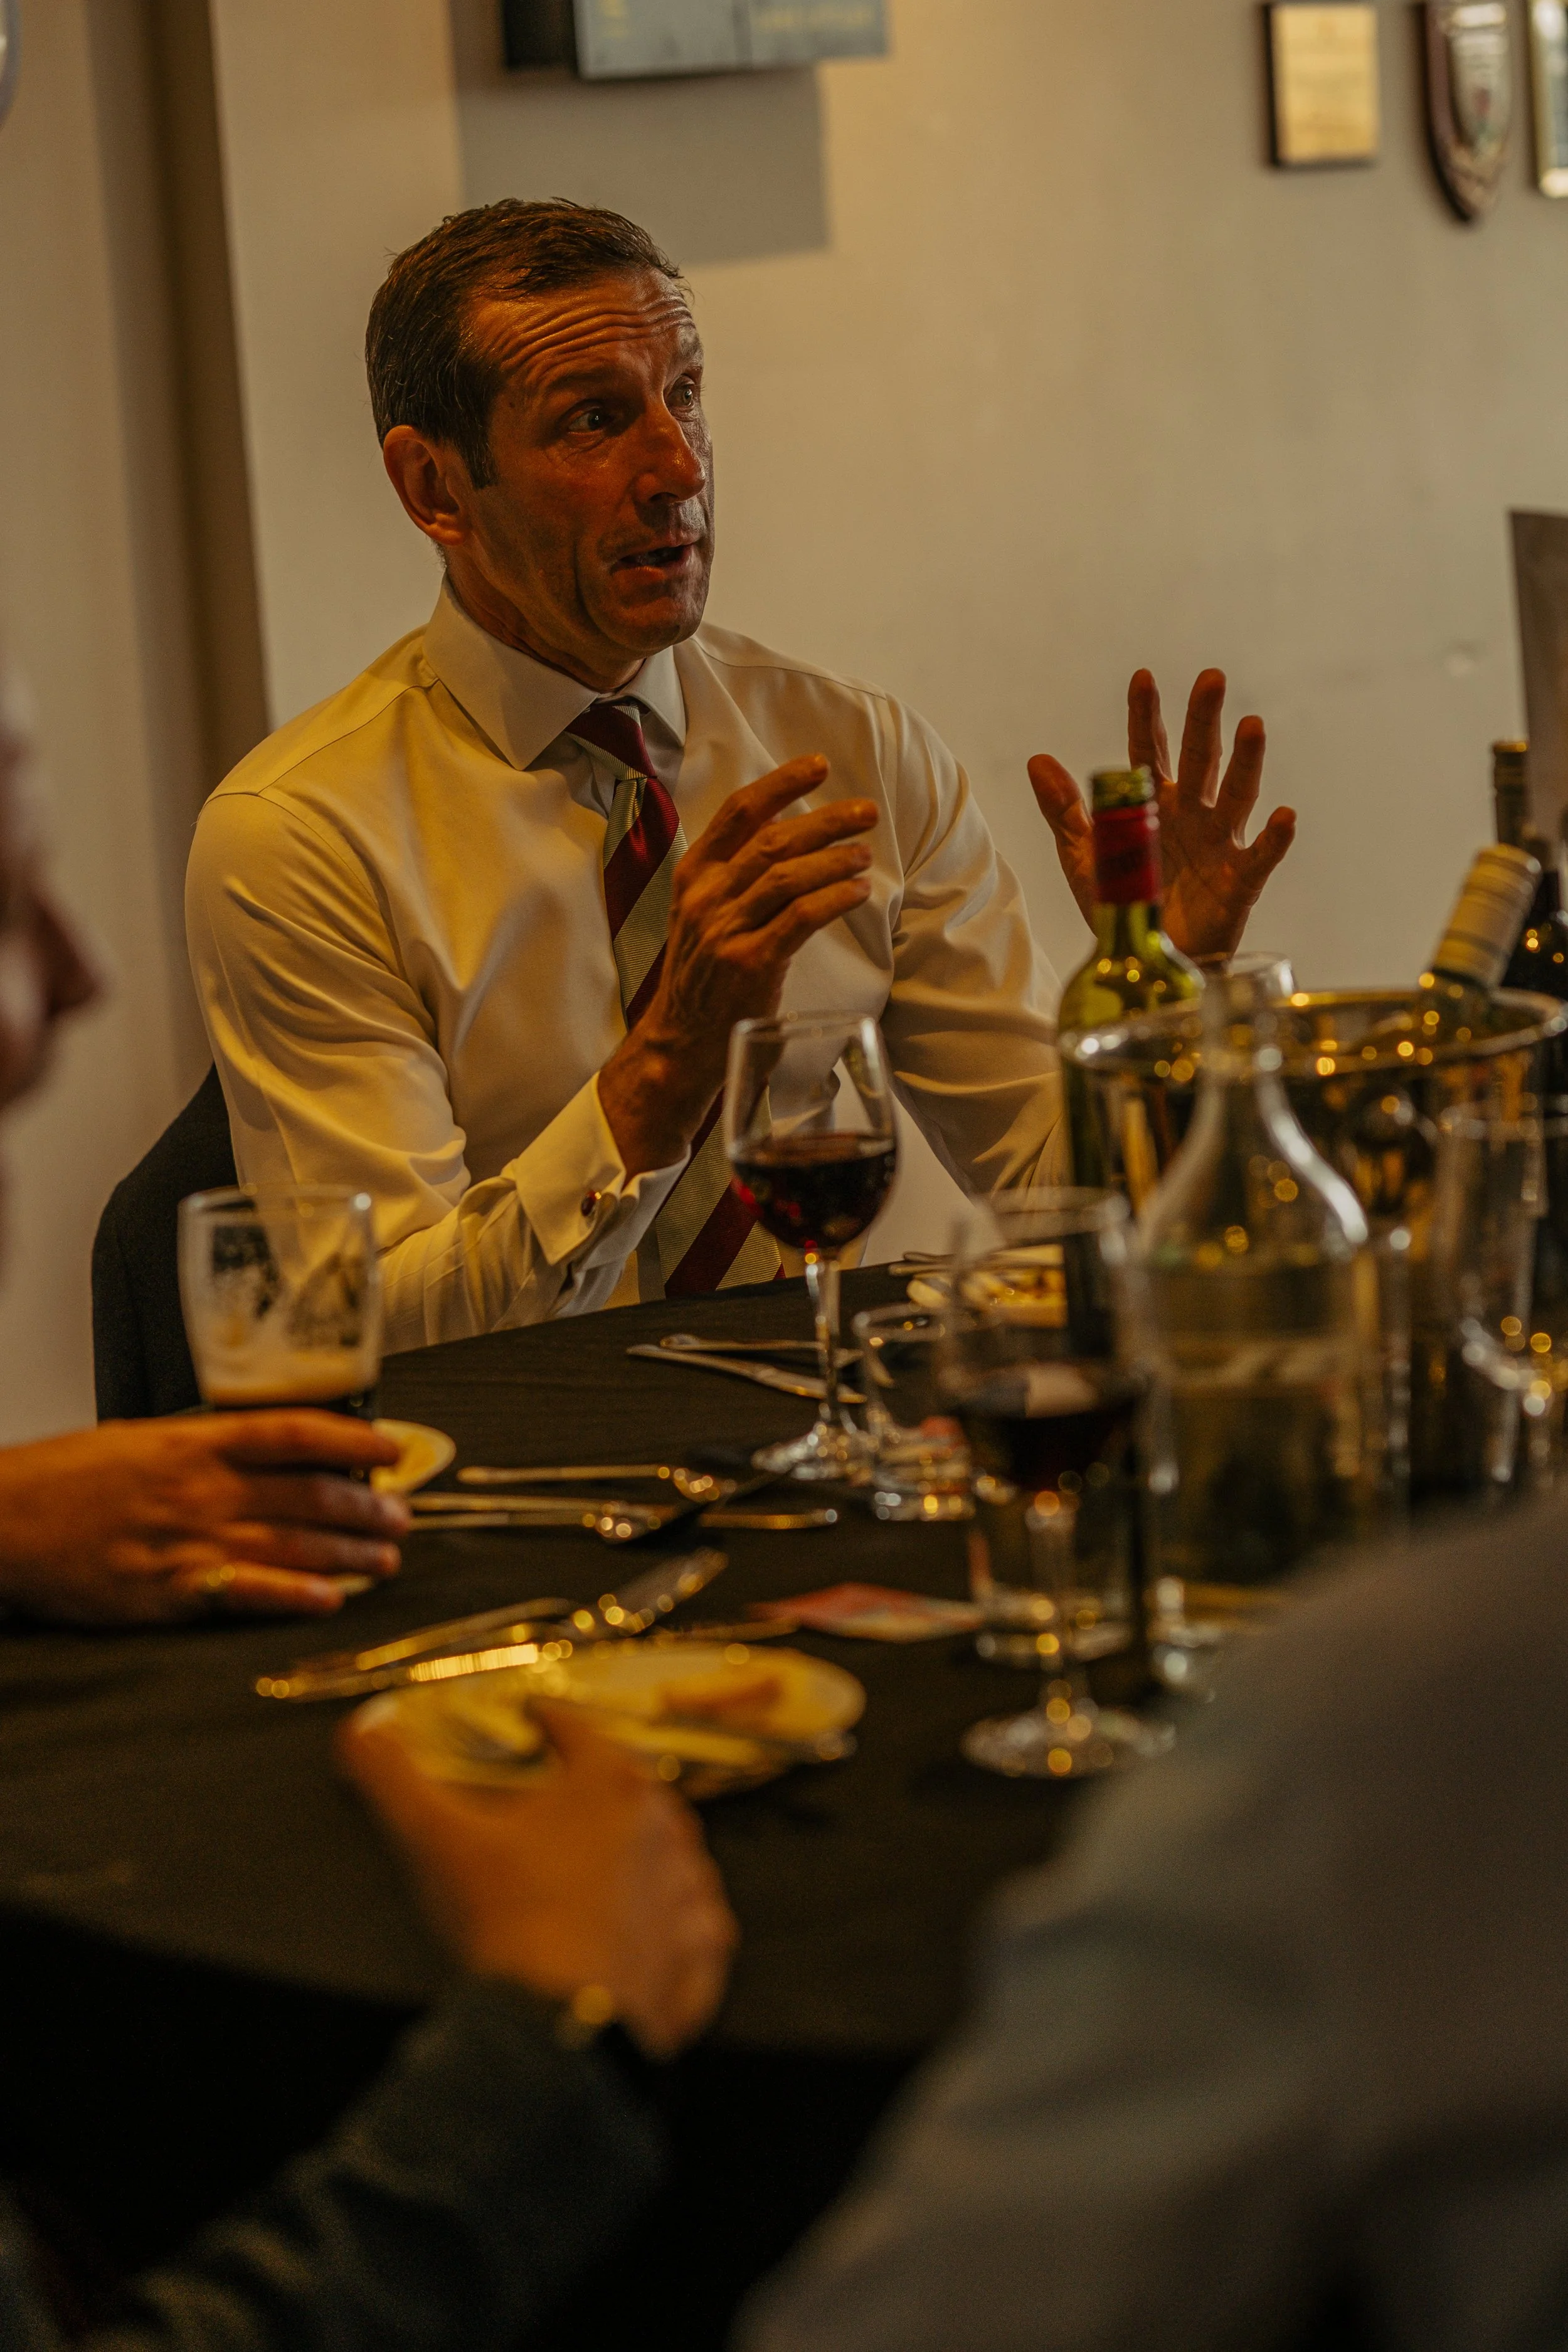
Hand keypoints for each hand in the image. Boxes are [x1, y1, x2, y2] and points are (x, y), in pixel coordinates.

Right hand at [0, 1413, 408, 1623]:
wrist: (1, 1519)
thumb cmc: (67, 1478)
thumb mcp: (141, 1440)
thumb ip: (206, 1448)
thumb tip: (270, 1453)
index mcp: (196, 1440)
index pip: (295, 1432)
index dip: (352, 1440)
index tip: (392, 1451)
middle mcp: (202, 1486)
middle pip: (308, 1492)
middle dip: (366, 1506)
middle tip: (402, 1517)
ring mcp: (188, 1539)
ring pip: (291, 1543)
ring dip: (349, 1553)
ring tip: (387, 1559)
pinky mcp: (169, 1589)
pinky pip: (247, 1592)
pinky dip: (294, 1595)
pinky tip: (331, 1599)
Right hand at [339, 1700, 738, 2059]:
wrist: (557, 2028)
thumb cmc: (505, 1921)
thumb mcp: (434, 1839)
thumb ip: (391, 1777)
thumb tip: (360, 1731)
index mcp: (609, 1784)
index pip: (578, 1729)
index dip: (549, 1720)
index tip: (535, 1718)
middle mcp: (665, 1827)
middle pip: (631, 1790)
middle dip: (597, 1790)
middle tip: (562, 1802)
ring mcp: (690, 1893)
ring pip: (672, 1858)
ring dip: (643, 1858)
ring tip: (604, 1872)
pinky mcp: (699, 1955)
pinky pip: (696, 1929)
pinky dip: (675, 1928)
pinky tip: (650, 1936)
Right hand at [597, 757, 876, 1173]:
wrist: (681, 1041)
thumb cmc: (704, 976)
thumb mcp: (703, 915)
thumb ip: (735, 876)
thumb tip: (791, 835)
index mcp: (693, 876)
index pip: (737, 814)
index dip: (780, 785)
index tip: (819, 767)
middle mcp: (705, 898)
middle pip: (772, 840)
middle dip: (825, 820)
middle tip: (865, 813)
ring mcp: (725, 931)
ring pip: (787, 875)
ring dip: (835, 860)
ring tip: (865, 856)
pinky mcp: (750, 964)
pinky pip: (800, 918)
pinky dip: (834, 899)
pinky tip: (858, 893)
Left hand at [1028, 669, 1296, 959]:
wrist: (1144, 957)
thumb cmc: (1121, 901)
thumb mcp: (1084, 856)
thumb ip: (1065, 810)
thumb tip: (1038, 760)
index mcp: (1154, 803)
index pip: (1150, 750)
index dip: (1146, 716)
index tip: (1142, 677)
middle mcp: (1191, 813)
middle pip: (1200, 758)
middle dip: (1203, 719)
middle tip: (1211, 678)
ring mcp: (1219, 843)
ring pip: (1235, 795)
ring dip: (1246, 761)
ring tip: (1252, 725)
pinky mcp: (1239, 881)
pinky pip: (1261, 856)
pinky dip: (1275, 838)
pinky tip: (1284, 815)